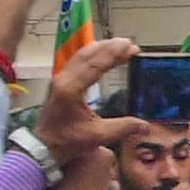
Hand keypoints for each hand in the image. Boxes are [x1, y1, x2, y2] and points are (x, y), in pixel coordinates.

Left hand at [35, 37, 141, 169]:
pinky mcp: (60, 81)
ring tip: (118, 45)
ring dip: (100, 48)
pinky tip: (101, 52)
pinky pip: (77, 61)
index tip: (130, 47)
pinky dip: (92, 54)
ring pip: (81, 55)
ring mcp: (60, 78)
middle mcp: (64, 79)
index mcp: (71, 90)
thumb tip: (145, 125)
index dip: (114, 54)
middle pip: (88, 55)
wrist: (44, 146)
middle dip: (109, 47)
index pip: (95, 65)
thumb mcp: (97, 136)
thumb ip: (122, 128)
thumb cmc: (68, 141)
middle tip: (129, 44)